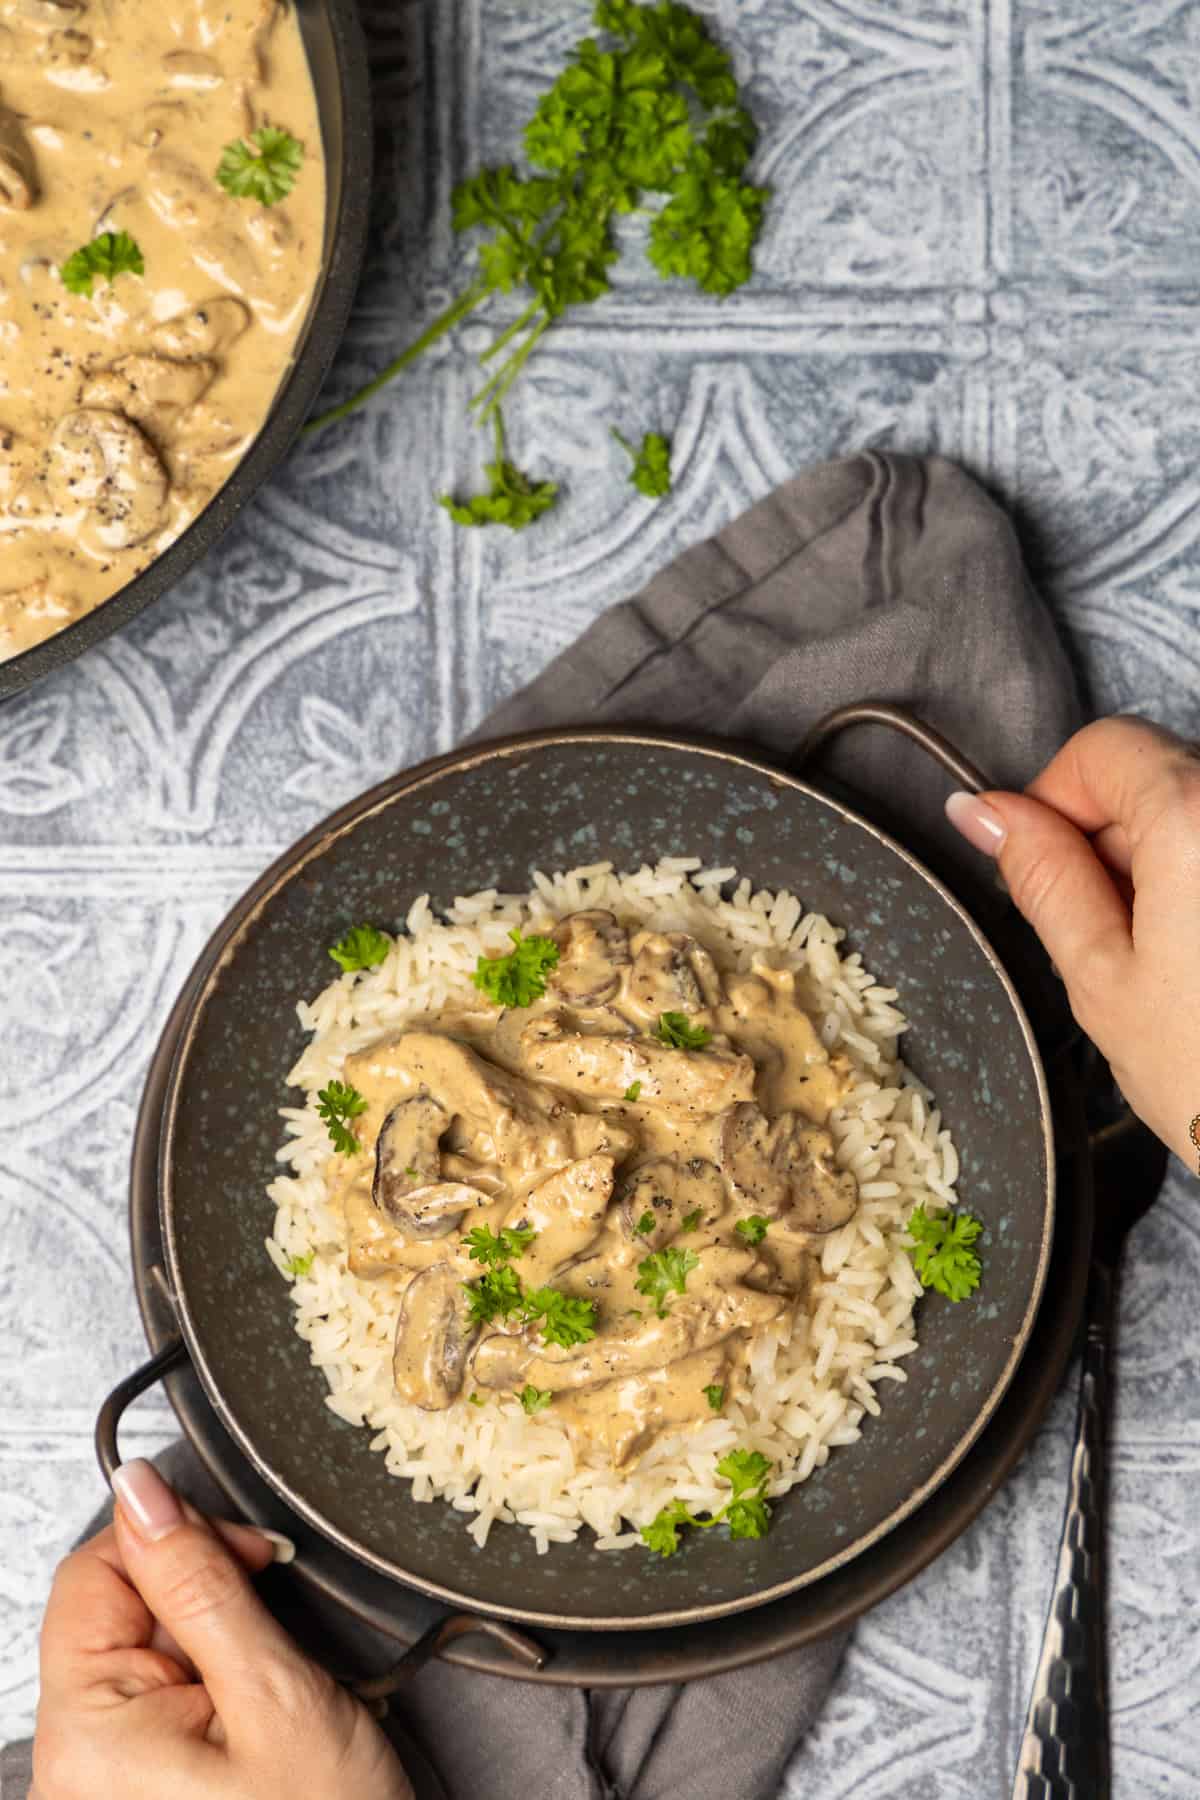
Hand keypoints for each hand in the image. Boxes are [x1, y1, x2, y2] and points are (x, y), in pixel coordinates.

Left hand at [31, 1460, 412, 1799]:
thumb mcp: (275, 1691)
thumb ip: (200, 1582)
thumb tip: (143, 1491)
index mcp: (86, 1737)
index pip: (95, 1570)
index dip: (178, 1541)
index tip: (250, 1556)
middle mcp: (69, 1770)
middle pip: (113, 1612)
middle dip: (200, 1598)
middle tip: (272, 1631)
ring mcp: (96, 1790)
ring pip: (140, 1655)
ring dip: (211, 1647)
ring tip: (271, 1693)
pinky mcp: (129, 1799)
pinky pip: (153, 1708)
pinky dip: (209, 1694)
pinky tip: (255, 1724)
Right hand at [945, 715, 1199, 1168]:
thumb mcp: (1102, 981)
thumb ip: (1042, 878)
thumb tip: (985, 812)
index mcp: (1197, 819)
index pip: (1105, 747)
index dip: (1054, 801)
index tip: (1038, 866)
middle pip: (1162, 772)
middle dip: (1116, 839)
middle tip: (1111, 939)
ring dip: (1170, 868)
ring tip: (1176, 964)